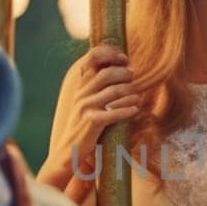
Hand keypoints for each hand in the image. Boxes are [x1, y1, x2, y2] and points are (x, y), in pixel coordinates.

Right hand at [43, 45, 138, 200]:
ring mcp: (86, 107)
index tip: (124, 59)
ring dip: (131, 93)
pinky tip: (135, 111)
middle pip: (108, 74)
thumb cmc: (83, 127)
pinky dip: (129, 110)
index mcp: (80, 87)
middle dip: (125, 74)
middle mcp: (82, 94)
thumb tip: (119, 73)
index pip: (92, 59)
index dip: (110, 54)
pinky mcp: (92, 122)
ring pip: (115, 92)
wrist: (69, 151)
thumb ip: (96, 88)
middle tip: (133, 78)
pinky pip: (116, 112)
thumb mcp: (86, 104)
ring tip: (138, 97)